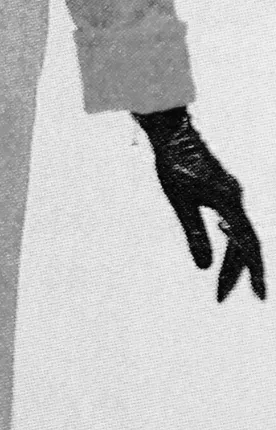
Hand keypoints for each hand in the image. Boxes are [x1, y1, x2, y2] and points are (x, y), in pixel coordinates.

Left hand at [134, 107, 265, 302]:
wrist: (170, 130)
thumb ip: (194, 233)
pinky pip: (233, 221)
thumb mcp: (180, 201)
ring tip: (220, 283)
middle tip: (220, 299)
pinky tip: (222, 247)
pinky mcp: (222, 188)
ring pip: (238, 233)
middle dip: (235, 273)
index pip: (249, 246)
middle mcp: (236, 198)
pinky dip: (229, 241)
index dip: (254, 273)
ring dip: (231, 259)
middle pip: (244, 243)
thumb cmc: (173, 163)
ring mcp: (230, 192)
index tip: (259, 297)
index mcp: (230, 203)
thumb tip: (205, 267)